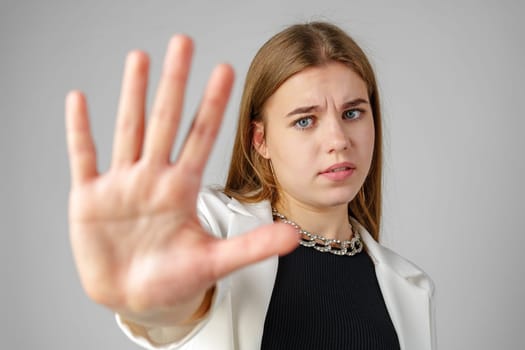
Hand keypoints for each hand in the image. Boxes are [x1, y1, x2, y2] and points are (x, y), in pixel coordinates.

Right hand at [65, 35, 297, 325]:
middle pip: (166, 121)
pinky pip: (83, 157)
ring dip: (132, 94)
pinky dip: (78, 130)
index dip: (213, 105)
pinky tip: (78, 100)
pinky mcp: (89, 199)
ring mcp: (121, 186)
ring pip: (128, 130)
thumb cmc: (176, 279)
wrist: (138, 299)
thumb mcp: (215, 261)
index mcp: (183, 189)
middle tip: (184, 41)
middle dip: (175, 83)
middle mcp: (153, 178)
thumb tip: (296, 237)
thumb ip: (253, 247)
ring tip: (140, 57)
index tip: (226, 69)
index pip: (202, 137)